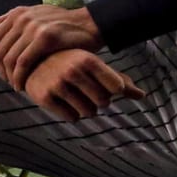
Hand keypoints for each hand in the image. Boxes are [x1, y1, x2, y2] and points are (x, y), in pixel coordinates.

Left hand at [0, 5, 102, 90]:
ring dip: (9, 77)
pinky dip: (19, 78)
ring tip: (16, 86)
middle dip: (1, 70)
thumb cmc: (64, 24)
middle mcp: (22, 18)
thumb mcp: (38, 14)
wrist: (90, 24)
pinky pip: (23, 63)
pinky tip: (22, 86)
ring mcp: (32, 27)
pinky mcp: (44, 38)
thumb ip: (16, 18)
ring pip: (9, 59)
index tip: (3, 71)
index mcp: (17, 13)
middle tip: (8, 82)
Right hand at [23, 49, 144, 120]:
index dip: (111, 90)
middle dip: (97, 101)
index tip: (101, 82)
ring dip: (84, 109)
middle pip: (103, 102)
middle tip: (84, 90)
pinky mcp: (44, 97)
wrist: (33, 62)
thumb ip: (120, 81)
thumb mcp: (95, 67)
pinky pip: (71, 118)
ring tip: (73, 95)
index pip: (117, 87)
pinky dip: (70, 114)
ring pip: (88, 112)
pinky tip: (62, 101)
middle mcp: (73, 70)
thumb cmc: (73, 64)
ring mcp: (58, 83)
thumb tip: (142, 96)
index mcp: (88, 59)